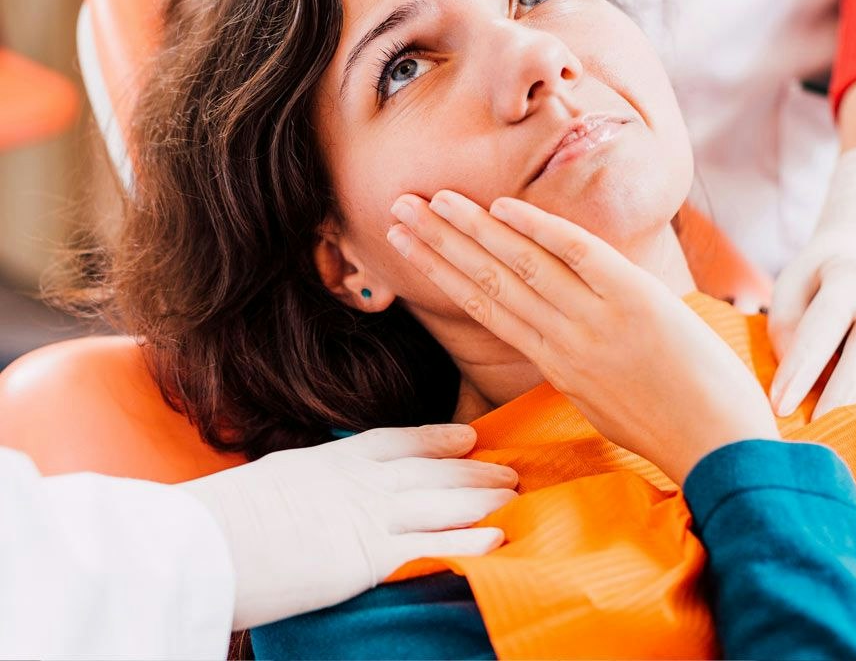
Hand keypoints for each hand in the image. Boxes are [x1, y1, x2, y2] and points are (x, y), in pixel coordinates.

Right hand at [182, 424, 516, 629]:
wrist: (201, 542)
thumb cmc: (223, 516)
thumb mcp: (273, 481)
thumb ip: (307, 483)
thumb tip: (315, 493)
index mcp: (333, 459)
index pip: (398, 442)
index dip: (438, 439)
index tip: (468, 437)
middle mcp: (359, 481)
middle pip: (431, 470)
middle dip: (473, 471)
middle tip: (509, 470)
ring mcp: (366, 516)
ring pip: (441, 502)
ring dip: (483, 499)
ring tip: (515, 497)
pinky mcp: (366, 558)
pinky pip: (430, 546)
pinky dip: (468, 540)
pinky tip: (498, 538)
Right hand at [387, 190, 777, 484]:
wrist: (724, 450)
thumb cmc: (670, 427)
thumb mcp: (604, 399)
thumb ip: (573, 359)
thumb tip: (554, 328)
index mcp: (555, 363)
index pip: (484, 307)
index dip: (441, 272)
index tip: (408, 246)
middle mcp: (563, 339)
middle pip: (487, 281)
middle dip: (439, 243)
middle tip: (398, 210)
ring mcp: (597, 319)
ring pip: (520, 265)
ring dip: (473, 229)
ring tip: (434, 200)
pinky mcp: (636, 301)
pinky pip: (578, 256)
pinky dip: (540, 229)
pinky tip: (503, 207)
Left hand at [769, 146, 855, 420]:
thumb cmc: (820, 280)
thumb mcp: (791, 287)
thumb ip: (785, 328)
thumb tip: (797, 378)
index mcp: (847, 281)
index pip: (822, 329)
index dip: (800, 370)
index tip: (779, 406)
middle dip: (844, 394)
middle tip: (819, 428)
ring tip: (854, 434)